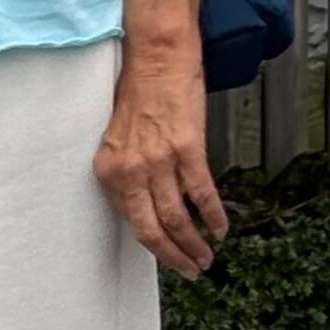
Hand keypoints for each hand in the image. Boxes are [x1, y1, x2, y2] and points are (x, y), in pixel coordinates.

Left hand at [94, 46, 228, 277]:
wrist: (158, 58)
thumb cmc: (138, 92)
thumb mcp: (119, 138)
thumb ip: (128, 172)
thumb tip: (145, 203)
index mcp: (108, 169)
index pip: (129, 220)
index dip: (152, 243)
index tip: (166, 255)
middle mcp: (130, 170)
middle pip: (151, 228)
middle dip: (173, 256)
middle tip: (190, 270)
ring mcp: (159, 162)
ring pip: (177, 218)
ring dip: (194, 244)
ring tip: (206, 258)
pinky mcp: (187, 150)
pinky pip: (202, 193)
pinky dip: (214, 215)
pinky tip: (220, 228)